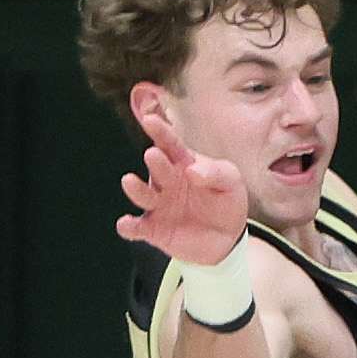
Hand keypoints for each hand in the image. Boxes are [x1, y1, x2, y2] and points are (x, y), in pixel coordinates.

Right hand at [117, 113, 248, 263]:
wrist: (228, 236)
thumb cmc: (226, 199)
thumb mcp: (230, 180)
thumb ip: (214, 172)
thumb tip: (192, 171)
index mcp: (182, 163)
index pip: (169, 143)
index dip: (160, 131)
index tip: (151, 121)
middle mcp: (165, 181)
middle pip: (157, 168)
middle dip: (154, 161)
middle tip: (153, 155)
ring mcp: (158, 205)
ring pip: (142, 195)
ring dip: (136, 189)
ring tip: (130, 181)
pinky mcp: (154, 229)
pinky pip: (138, 228)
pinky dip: (129, 226)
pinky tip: (126, 224)